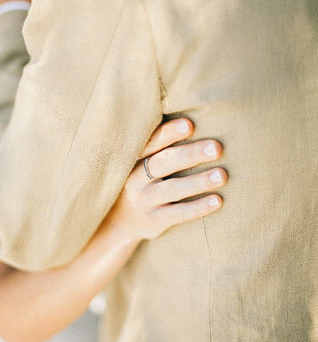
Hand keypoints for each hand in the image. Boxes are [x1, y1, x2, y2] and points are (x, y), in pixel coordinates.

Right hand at [104, 118, 226, 241]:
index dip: (169, 133)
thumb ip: (160, 147)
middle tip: (216, 148)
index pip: (150, 143)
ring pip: (172, 189)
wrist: (119, 221)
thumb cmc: (141, 181)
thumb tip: (196, 120)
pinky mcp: (154, 220)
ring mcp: (143, 200)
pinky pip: (177, 214)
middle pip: (163, 163)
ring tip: (222, 175)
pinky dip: (198, 207)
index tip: (190, 125)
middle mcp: (135, 178)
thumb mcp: (140, 163)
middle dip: (190, 155)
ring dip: (198, 182)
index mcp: (134, 159)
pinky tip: (218, 200)